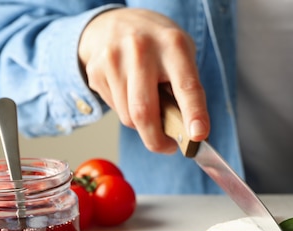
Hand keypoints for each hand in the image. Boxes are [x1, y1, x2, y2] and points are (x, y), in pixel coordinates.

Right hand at [78, 8, 209, 152]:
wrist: (116, 22)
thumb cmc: (157, 45)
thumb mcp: (181, 55)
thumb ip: (185, 90)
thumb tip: (187, 132)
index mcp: (172, 45)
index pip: (186, 87)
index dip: (194, 114)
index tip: (198, 136)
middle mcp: (141, 49)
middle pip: (144, 112)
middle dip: (157, 140)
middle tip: (168, 147)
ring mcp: (113, 59)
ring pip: (128, 117)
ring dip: (142, 125)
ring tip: (150, 106)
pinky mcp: (95, 71)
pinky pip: (115, 110)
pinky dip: (127, 112)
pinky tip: (130, 93)